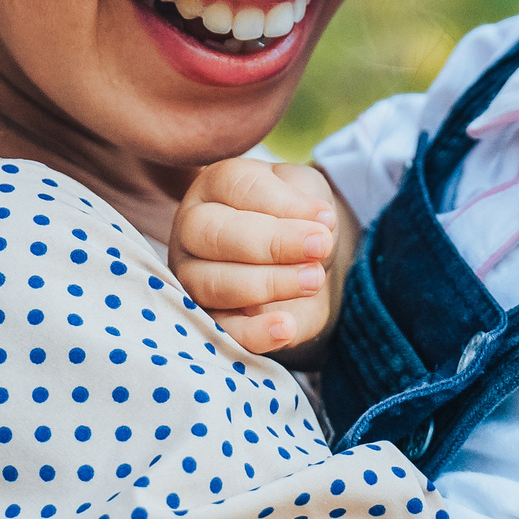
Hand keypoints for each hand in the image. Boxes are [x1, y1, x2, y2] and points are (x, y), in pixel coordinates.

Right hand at [168, 159, 342, 355]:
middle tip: (320, 247)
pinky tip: (286, 328)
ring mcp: (193, 275)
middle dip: (272, 243)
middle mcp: (194, 228)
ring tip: (313, 280)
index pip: (236, 186)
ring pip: (214, 283)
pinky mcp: (207, 318)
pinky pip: (221, 330)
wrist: (302, 260)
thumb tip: (318, 224)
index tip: (325, 218)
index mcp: (217, 185)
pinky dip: (253, 332)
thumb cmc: (297, 215)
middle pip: (216, 234)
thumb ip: (307, 199)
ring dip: (268, 284)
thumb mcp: (306, 191)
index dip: (282, 203)